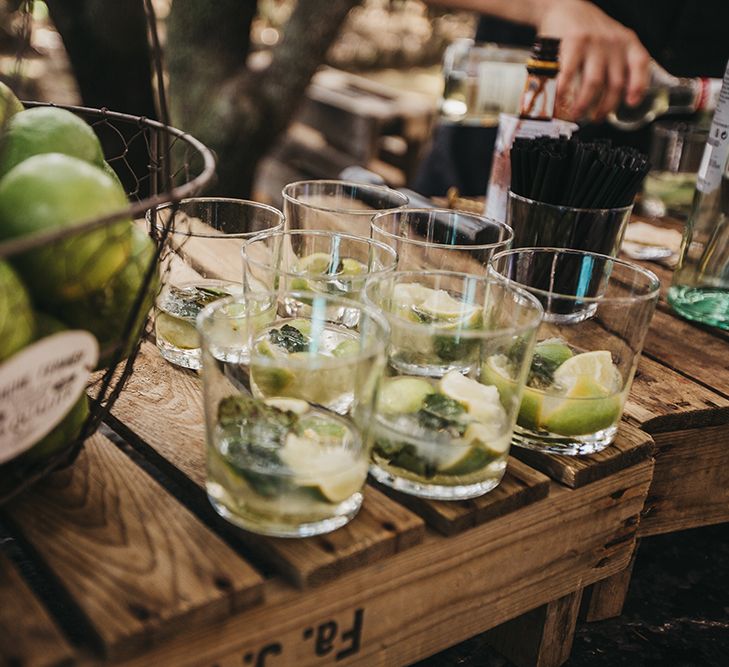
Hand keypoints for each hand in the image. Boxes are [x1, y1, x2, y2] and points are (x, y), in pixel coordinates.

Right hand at [536, 0, 650, 120]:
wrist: (563, 6)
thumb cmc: (585, 29)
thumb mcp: (609, 39)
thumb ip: (613, 62)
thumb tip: (606, 98)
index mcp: (626, 42)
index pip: (640, 65)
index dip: (638, 86)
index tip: (631, 103)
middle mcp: (614, 42)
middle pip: (615, 83)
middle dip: (605, 107)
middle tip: (596, 119)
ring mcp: (595, 42)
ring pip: (594, 83)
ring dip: (585, 104)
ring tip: (577, 114)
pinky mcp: (574, 42)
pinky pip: (570, 73)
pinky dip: (564, 91)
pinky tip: (559, 100)